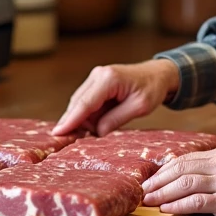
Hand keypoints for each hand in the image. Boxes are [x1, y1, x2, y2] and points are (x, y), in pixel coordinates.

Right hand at [52, 60, 179, 136]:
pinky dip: (88, 114)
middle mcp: (98, 75)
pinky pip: (86, 101)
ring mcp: (95, 77)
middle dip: (74, 122)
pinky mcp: (96, 82)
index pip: (85, 103)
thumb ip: (116, 119)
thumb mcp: (139, 107)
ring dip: (83, 119)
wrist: (158, 74)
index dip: (71, 120)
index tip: (58, 133)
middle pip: (78, 103)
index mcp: (109, 79)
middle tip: (72, 141)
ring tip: (91, 133)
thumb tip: (97, 132)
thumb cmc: (151, 89)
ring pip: (80, 103)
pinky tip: (93, 125)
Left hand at [141, 146, 215, 215]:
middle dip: (158, 181)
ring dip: (162, 193)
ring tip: (149, 201)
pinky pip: (197, 202)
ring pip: (185, 183)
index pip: (185, 159)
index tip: (150, 180)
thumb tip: (186, 177)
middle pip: (180, 168)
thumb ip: (215, 169)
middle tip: (143, 191)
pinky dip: (178, 205)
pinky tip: (167, 209)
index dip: (163, 170)